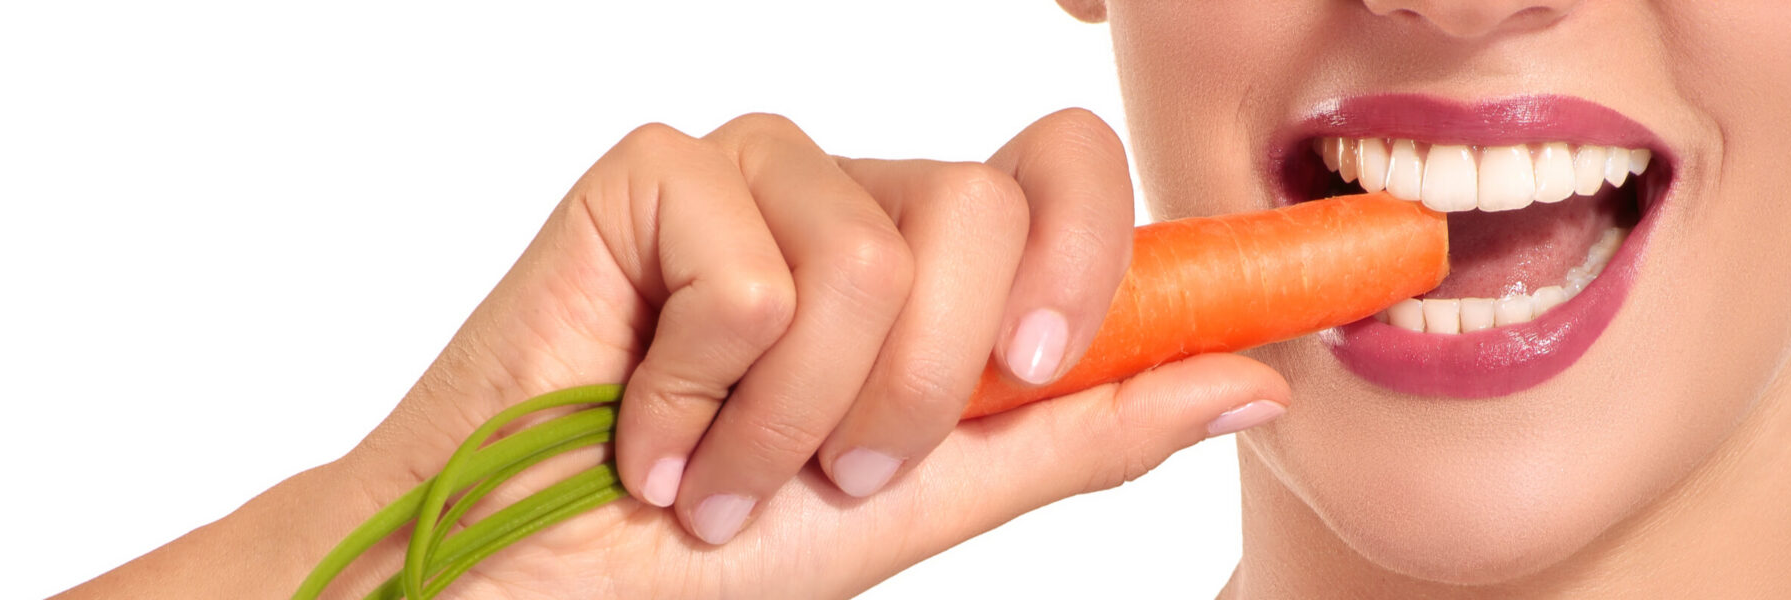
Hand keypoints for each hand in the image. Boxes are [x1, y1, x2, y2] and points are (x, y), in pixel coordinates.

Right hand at [330, 109, 1289, 598]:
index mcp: (930, 261)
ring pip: (872, 251)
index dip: (1107, 247)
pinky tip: (641, 426)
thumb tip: (1258, 376)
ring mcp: (755, 171)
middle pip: (985, 209)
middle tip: (830, 473)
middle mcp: (852, 194)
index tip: (1067, 356)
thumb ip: (1084, 428)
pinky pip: (753, 267)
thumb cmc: (715, 552)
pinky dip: (700, 396)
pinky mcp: (656, 169)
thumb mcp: (931, 499)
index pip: (1063, 179)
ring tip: (716, 474)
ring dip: (794, 419)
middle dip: (920, 391)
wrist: (531, 582)